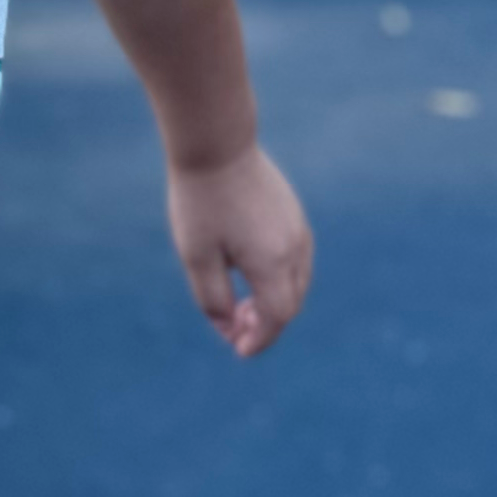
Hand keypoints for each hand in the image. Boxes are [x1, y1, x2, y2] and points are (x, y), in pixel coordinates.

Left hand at [167, 141, 313, 359]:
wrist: (217, 145)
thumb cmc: (201, 202)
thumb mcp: (197, 258)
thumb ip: (213, 299)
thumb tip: (228, 328)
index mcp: (273, 263)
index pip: (276, 317)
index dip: (259, 339)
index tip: (239, 351)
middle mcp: (295, 248)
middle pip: (290, 304)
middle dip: (265, 324)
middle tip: (233, 328)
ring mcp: (298, 229)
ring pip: (296, 283)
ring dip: (273, 302)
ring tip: (240, 305)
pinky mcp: (294, 214)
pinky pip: (295, 260)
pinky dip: (278, 279)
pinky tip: (249, 273)